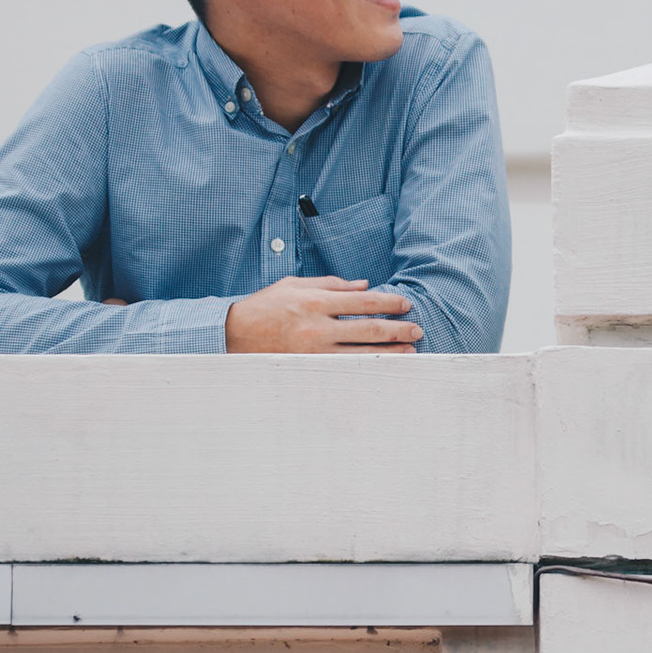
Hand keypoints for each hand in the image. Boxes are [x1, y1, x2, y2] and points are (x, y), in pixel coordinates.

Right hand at [225, 277, 423, 353]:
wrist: (234, 334)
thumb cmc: (267, 306)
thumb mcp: (296, 285)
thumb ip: (332, 283)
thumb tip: (364, 286)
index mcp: (317, 301)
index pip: (364, 302)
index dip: (389, 303)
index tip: (406, 305)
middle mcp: (318, 327)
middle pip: (369, 329)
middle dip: (397, 330)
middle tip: (417, 330)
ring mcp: (314, 351)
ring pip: (361, 354)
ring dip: (389, 353)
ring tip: (410, 351)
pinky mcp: (309, 367)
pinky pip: (345, 369)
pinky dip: (367, 367)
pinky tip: (382, 367)